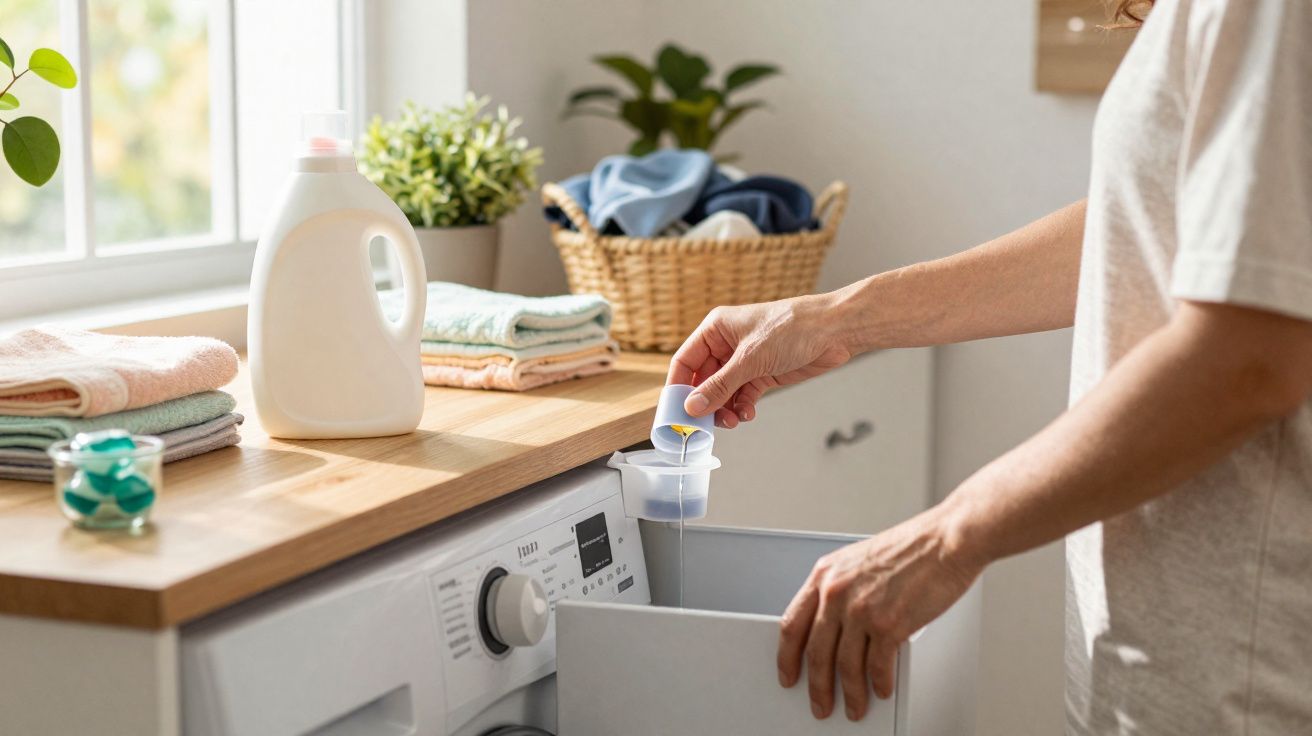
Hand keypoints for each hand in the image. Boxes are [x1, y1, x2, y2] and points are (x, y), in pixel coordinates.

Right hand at [668, 294, 852, 427]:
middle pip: (703, 381)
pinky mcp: (762, 373)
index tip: (676, 411)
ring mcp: (744, 361)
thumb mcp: (751, 358)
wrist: (834, 331)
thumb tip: (694, 406)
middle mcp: (727, 345)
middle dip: (705, 403)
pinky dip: (742, 407)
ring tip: (732, 421)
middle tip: (705, 425)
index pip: (685, 361)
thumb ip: (720, 385)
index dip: (678, 387)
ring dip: (724, 409)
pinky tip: (747, 414)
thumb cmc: (794, 327)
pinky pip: (742, 395)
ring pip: (723, 392)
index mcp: (716, 329)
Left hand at [776, 509, 982, 720]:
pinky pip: (877, 667)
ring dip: (850, 694)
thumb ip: (841, 590)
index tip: (788, 675)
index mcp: (825, 575)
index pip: (792, 625)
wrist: (946, 541)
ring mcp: (861, 609)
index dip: (786, 657)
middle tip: (820, 704)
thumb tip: (835, 629)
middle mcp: (837, 592)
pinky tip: (881, 690)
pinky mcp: (889, 625)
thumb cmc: (911, 548)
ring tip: (854, 707)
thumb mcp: (858, 562)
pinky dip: (878, 684)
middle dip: (817, 686)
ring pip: (845, 666)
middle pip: (816, 653)